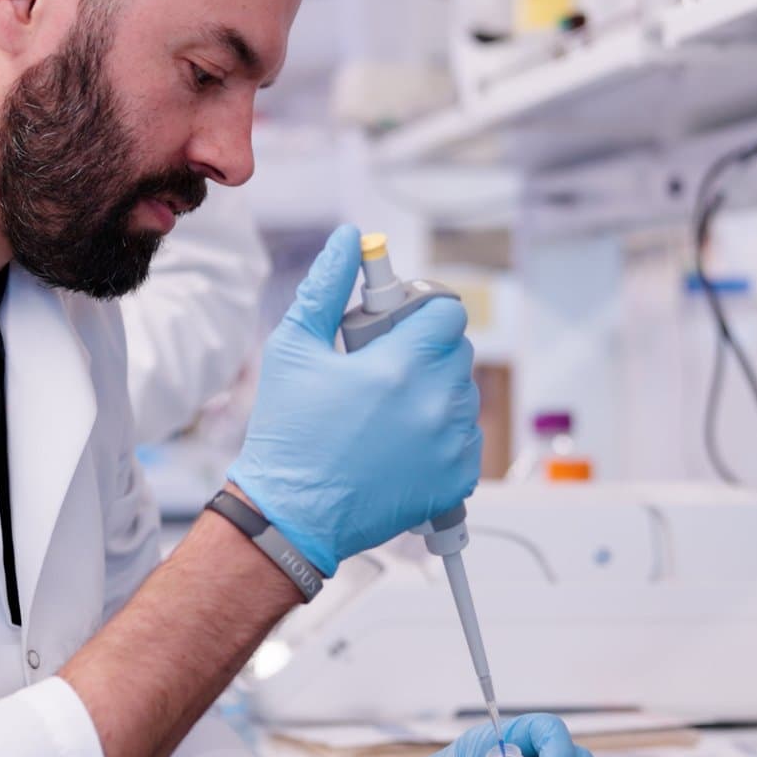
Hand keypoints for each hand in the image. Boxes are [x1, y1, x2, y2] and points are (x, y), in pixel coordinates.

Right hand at [229, 224, 480, 574]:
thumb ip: (326, 287)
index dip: (424, 310)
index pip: (448, 312)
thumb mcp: (293, 348)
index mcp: (401, 367)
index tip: (402, 323)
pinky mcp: (455, 481)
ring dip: (435, 392)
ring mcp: (449, 447)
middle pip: (457, 350)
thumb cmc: (288, 436)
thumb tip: (348, 242)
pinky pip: (467, 439)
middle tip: (382, 368)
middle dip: (426, 350)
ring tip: (388, 409)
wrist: (291, 515)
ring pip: (464, 395)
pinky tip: (401, 442)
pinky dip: (443, 436)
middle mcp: (435, 405)